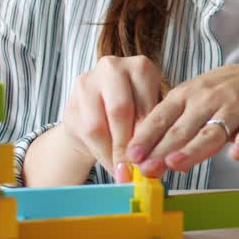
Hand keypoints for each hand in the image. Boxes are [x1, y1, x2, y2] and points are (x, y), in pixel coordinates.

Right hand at [60, 55, 161, 180]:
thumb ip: (156, 132)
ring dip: (111, 153)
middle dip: (127, 145)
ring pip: (98, 125)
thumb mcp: (150, 115)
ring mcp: (87, 83)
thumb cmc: (134, 111)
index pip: (146, 104)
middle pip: (120, 110)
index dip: (149, 136)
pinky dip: (100, 153)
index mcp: (141, 67)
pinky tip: (110, 164)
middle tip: (135, 170)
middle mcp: (112, 68)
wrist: (98, 110)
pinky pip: (84, 133)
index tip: (152, 161)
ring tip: (123, 171)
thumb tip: (167, 167)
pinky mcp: (71, 102)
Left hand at [127, 63, 238, 178]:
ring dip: (193, 149)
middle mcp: (208, 100)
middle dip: (163, 149)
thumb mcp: (188, 104)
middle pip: (183, 129)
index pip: (161, 117)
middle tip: (147, 169)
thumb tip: (140, 160)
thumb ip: (167, 129)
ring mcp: (235, 109)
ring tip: (176, 163)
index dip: (146, 137)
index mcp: (185, 95)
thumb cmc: (214, 98)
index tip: (132, 156)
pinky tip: (237, 154)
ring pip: (212, 133)